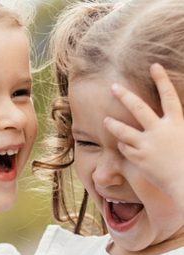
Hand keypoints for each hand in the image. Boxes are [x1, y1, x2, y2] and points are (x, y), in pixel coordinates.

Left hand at [104, 63, 183, 208]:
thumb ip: (174, 126)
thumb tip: (168, 120)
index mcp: (177, 123)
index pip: (169, 96)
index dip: (161, 80)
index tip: (154, 66)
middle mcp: (160, 131)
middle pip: (139, 108)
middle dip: (125, 96)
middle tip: (114, 87)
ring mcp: (147, 144)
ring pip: (124, 130)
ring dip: (113, 124)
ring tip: (106, 120)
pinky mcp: (138, 158)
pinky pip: (126, 148)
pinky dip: (124, 146)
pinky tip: (125, 146)